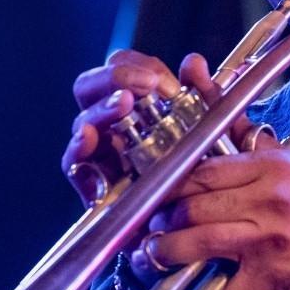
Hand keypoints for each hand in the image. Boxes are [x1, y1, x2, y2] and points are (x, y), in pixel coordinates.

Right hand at [63, 49, 277, 207]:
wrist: (205, 226)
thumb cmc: (204, 172)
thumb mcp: (214, 130)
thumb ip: (205, 95)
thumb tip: (193, 63)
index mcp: (137, 105)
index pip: (121, 67)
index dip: (137, 65)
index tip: (164, 80)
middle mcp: (112, 125)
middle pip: (90, 87)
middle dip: (113, 78)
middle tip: (144, 86)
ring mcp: (100, 154)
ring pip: (83, 123)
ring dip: (101, 110)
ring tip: (123, 105)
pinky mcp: (94, 186)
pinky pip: (75, 166)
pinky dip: (78, 152)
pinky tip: (90, 142)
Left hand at [146, 150, 289, 289]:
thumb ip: (261, 154)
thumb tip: (227, 142)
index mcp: (272, 167)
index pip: (205, 170)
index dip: (173, 183)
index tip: (160, 192)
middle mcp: (267, 200)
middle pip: (194, 205)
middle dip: (165, 217)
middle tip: (157, 224)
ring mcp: (269, 239)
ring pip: (200, 243)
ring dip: (170, 252)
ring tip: (159, 254)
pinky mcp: (275, 275)